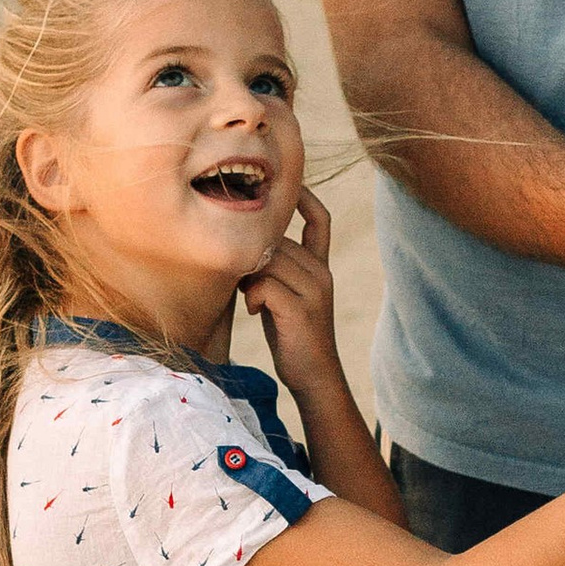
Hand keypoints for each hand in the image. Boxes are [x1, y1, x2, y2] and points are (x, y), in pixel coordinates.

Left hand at [241, 193, 346, 401]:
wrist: (315, 378)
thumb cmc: (291, 337)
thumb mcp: (286, 296)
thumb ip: (275, 270)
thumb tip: (243, 246)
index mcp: (320, 266)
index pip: (320, 219)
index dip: (304, 198)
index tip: (282, 186)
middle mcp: (322, 272)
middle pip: (277, 240)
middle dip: (252, 253)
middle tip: (242, 279)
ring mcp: (315, 290)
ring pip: (268, 259)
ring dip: (249, 276)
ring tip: (250, 298)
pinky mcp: (302, 309)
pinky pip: (265, 284)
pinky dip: (252, 295)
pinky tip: (255, 311)